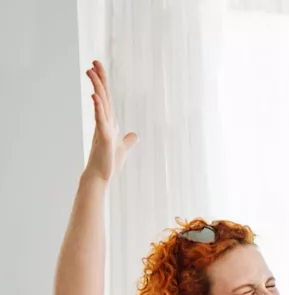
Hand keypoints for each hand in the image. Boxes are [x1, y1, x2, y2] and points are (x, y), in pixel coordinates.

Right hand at [84, 60, 136, 183]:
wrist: (101, 176)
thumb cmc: (109, 162)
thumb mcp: (123, 148)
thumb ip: (128, 140)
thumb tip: (134, 135)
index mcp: (109, 121)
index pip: (106, 98)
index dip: (103, 83)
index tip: (97, 67)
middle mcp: (105, 121)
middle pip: (103, 96)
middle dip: (99, 79)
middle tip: (93, 62)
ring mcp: (103, 128)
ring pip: (100, 103)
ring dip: (97, 87)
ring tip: (91, 72)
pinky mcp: (104, 136)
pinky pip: (100, 118)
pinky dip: (98, 106)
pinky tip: (95, 95)